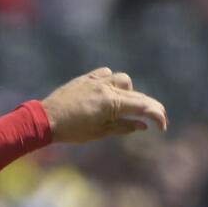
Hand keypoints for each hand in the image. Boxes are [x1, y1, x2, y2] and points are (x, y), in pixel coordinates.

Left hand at [41, 68, 167, 143]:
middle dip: (149, 107)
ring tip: (122, 106)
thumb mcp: (99, 133)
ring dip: (129, 91)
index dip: (157, 116)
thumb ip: (123, 127)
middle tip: (156, 119)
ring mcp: (96, 81)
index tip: (162, 126)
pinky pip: (106, 73)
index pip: (143, 106)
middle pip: (137, 94)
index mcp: (112, 103)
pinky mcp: (86, 78)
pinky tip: (107, 92)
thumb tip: (143, 126)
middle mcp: (106, 88)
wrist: (45, 119)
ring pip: (123, 80)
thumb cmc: (71, 131)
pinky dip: (111, 81)